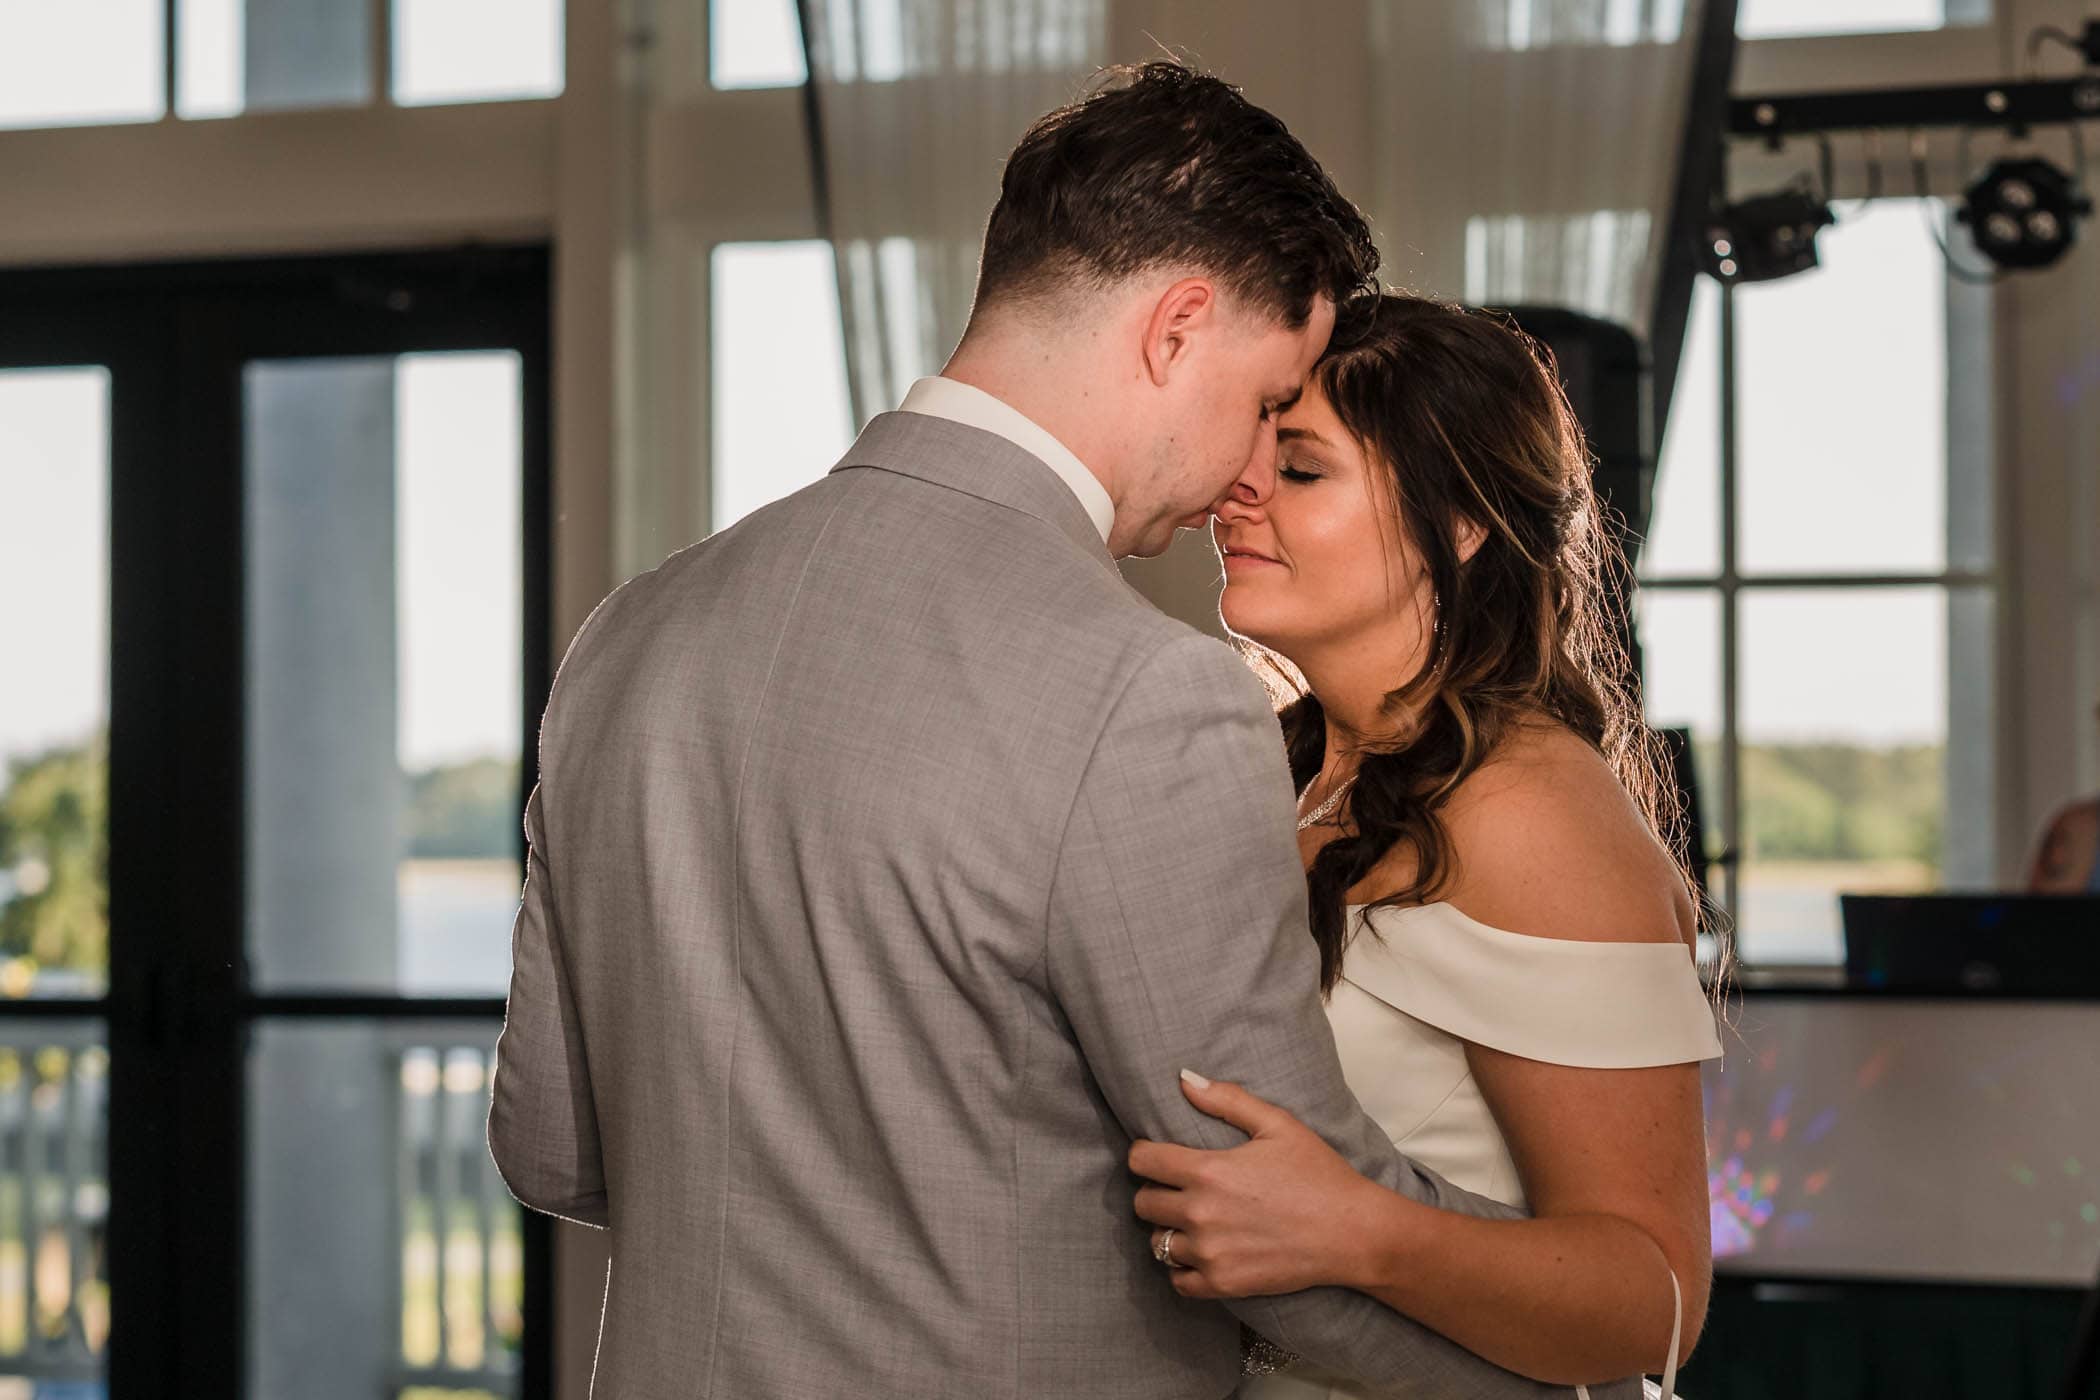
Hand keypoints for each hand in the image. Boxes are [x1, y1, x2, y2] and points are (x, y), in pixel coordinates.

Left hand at [1128, 1071, 1402, 1298]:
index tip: (1159, 1157)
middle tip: (1178, 1189)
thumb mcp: (1278, 1124)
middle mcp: (1200, 1213)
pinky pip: (1178, 1280)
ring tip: (1192, 1222)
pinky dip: (1182, 1268)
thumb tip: (1183, 1078)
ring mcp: (1210, 1253)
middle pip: (1143, 1203)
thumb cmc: (1318, 1174)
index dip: (1145, 1155)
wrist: (1352, 1232)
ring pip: (1157, 1242)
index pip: (1142, 1161)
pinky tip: (1200, 1254)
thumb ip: (1226, 1099)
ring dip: (1169, 1230)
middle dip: (1155, 1192)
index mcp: (1208, 1170)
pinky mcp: (1223, 1284)